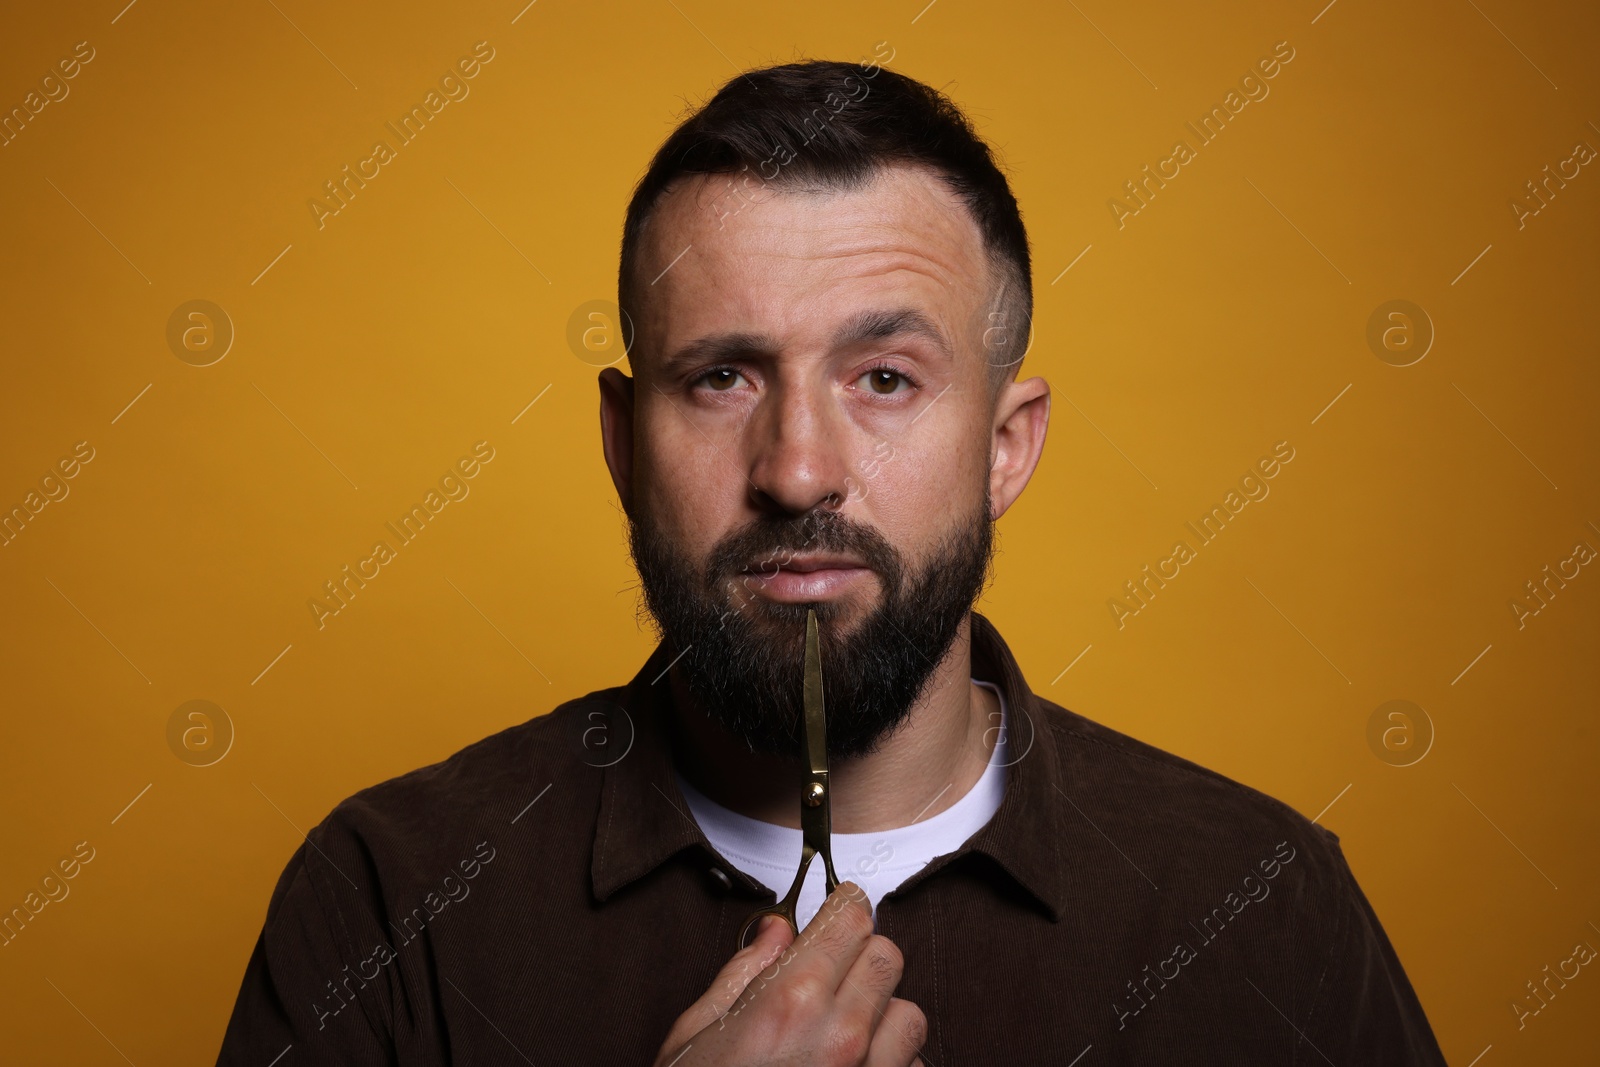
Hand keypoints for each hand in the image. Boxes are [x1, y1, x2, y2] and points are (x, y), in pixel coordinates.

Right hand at [652, 881, 926, 1065]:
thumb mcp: (694, 1036)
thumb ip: (741, 973)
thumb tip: (774, 930)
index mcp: (790, 1001)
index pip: (851, 919)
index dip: (845, 909)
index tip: (840, 909)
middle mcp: (842, 1036)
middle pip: (889, 957)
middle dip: (862, 957)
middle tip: (832, 973)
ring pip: (912, 1016)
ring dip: (884, 1018)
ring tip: (845, 1036)